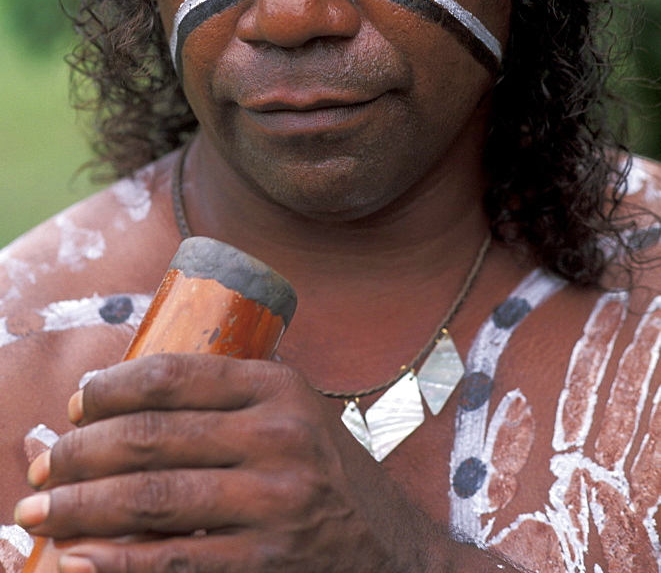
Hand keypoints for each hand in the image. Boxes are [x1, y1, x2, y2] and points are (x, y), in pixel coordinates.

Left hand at [14, 353, 437, 572]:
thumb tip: (127, 394)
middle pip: (151, 437)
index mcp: (280, 388)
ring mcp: (276, 503)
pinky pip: (172, 562)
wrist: (395, 555)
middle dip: (78, 452)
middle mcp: (280, 437)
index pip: (173, 376)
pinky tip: (77, 561)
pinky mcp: (268, 563)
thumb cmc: (327, 477)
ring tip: (37, 512)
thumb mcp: (294, 415)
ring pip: (150, 499)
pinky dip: (114, 562)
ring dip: (79, 506)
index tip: (76, 404)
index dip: (110, 388)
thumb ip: (233, 398)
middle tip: (39, 465)